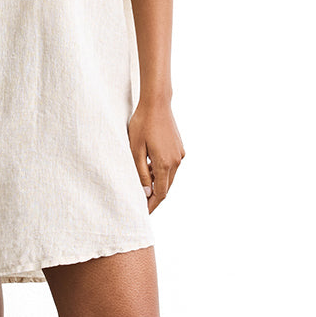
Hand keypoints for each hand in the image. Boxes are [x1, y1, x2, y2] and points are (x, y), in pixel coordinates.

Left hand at [128, 99, 183, 213]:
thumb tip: (146, 192)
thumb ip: (141, 173)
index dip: (151, 205)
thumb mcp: (135, 150)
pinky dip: (161, 171)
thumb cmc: (142, 124)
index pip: (160, 193)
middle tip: (141, 203)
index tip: (143, 212)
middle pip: (166, 187)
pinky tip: (150, 167)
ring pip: (169, 176)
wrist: (157, 103)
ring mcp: (180, 154)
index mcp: (165, 164)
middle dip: (154, 196)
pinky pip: (171, 166)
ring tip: (142, 184)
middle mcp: (176, 161)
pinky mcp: (180, 148)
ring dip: (157, 182)